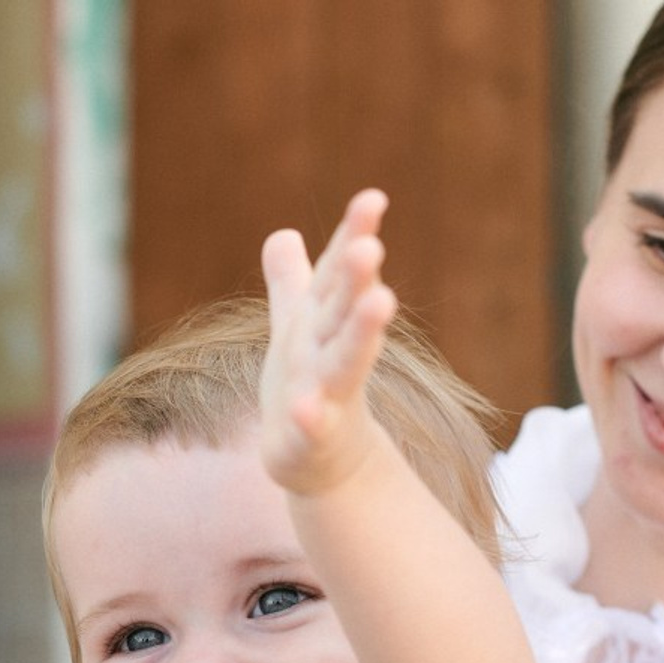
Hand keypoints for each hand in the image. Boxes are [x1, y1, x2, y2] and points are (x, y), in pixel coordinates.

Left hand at [259, 188, 398, 494]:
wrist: (321, 462)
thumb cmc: (310, 385)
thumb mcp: (295, 330)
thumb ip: (291, 283)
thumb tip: (282, 233)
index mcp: (323, 322)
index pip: (338, 274)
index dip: (353, 236)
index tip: (372, 198)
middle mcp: (330, 353)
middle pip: (345, 311)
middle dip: (358, 279)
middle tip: (371, 246)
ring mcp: (328, 397)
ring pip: (345, 362)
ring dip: (362, 333)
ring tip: (381, 301)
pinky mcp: (311, 440)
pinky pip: (312, 427)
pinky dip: (311, 418)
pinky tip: (306, 407)